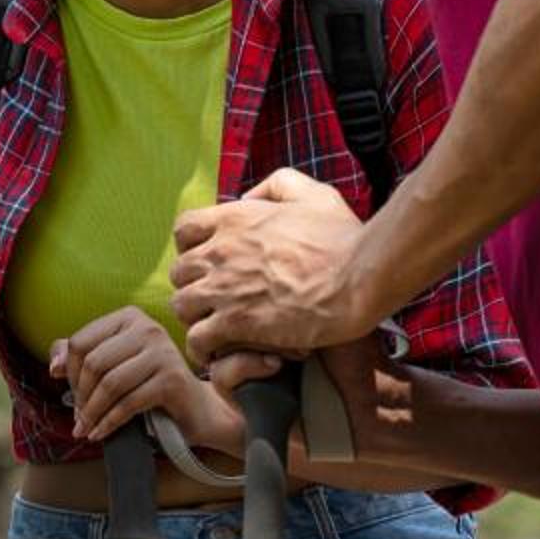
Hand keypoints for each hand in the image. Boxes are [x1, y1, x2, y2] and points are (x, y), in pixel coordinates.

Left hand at [53, 307, 239, 457]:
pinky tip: (101, 433)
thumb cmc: (148, 386)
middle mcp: (147, 327)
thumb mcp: (112, 367)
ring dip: (92, 413)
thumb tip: (53, 367)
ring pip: (110, 383)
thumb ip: (80, 358)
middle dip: (81, 396)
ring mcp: (162, 351)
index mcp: (128, 318)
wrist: (195, 409)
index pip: (80, 342)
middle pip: (93, 362)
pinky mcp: (172, 379)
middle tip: (79, 419)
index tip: (73, 396)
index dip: (69, 374)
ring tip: (86, 429)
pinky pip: (128, 403)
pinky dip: (108, 422)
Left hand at [170, 167, 375, 362]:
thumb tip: (248, 197)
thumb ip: (275, 186)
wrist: (360, 276)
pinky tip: (221, 352)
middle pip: (179, 271)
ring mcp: (225, 288)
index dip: (192, 247)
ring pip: (181, 306)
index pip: (184, 229)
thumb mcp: (312, 193)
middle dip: (193, 285)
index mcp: (235, 219)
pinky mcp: (236, 323)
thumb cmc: (343, 236)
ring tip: (216, 328)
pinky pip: (197, 339)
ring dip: (196, 318)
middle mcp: (221, 251)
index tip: (210, 261)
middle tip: (215, 300)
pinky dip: (204, 349)